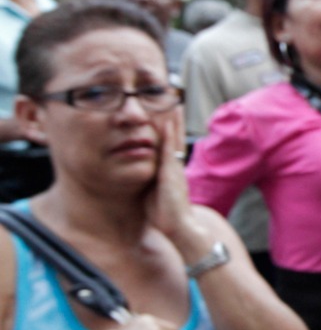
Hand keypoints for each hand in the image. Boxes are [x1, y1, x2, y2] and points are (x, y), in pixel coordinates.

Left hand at [143, 109, 199, 243]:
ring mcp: (175, 168)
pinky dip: (169, 135)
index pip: (170, 146)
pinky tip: (167, 122)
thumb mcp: (152, 194)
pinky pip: (170, 149)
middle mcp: (175, 167)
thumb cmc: (163, 216)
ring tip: (174, 104)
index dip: (169, 131)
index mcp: (170, 172)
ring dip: (174, 122)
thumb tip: (133, 176)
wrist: (177, 227)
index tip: (167, 116)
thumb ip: (147, 183)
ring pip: (175, 140)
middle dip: (175, 121)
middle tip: (174, 102)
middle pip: (175, 138)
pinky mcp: (171, 172)